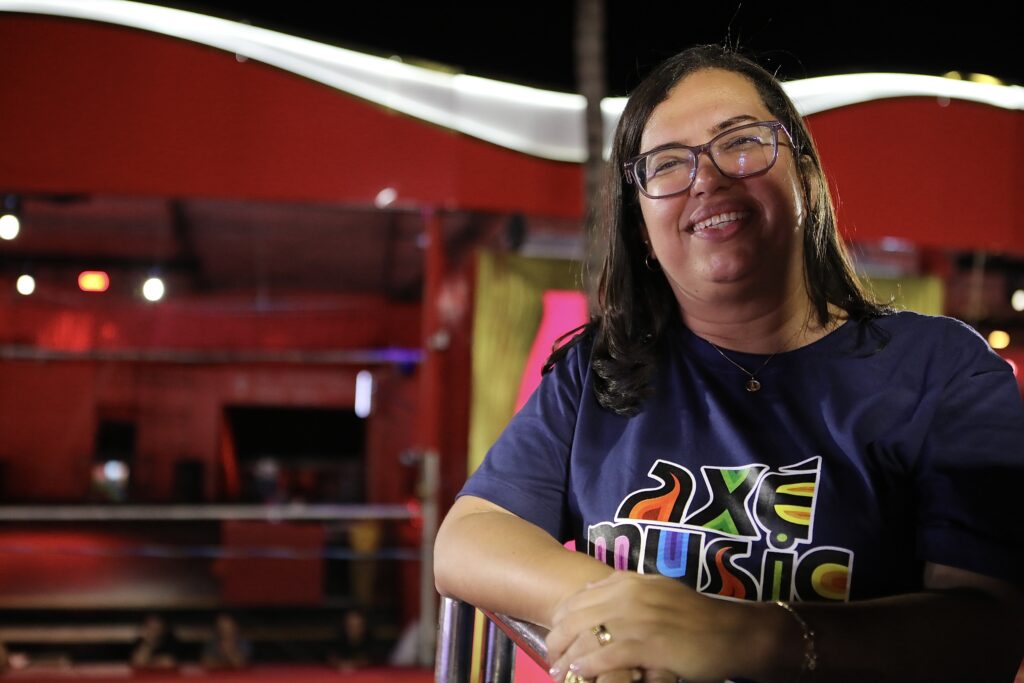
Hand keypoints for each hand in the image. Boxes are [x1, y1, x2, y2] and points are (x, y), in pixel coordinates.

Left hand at [545, 571, 763, 682]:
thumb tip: (591, 590)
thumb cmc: (693, 615)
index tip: (556, 637)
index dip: (561, 620)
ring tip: (561, 672)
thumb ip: (625, 588)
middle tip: (552, 660)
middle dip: (558, 640)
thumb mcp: (656, 590)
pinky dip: (589, 666)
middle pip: (576, 617)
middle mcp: (628, 596)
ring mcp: (637, 620)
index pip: (579, 598)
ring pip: (586, 636)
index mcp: (628, 582)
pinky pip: (606, 655)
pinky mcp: (647, 644)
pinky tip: (582, 673)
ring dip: (568, 657)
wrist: (730, 632)